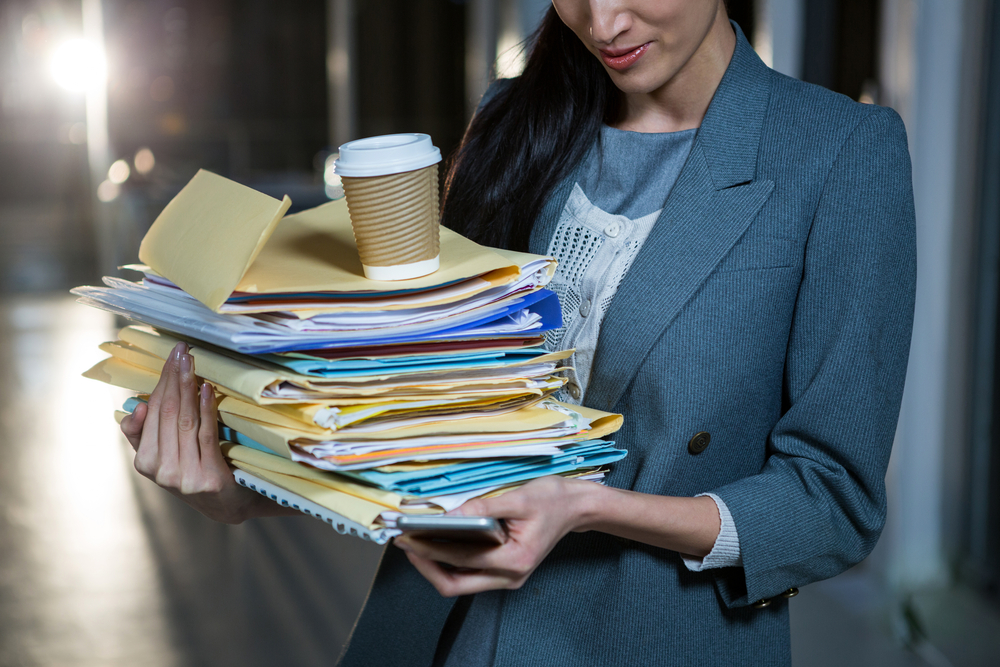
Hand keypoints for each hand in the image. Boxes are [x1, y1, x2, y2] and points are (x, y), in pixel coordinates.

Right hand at [120, 341, 286, 523]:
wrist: (227, 506)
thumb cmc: (196, 471)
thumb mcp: (166, 457)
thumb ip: (147, 434)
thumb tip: (138, 407)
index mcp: (144, 462)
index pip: (152, 413)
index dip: (161, 382)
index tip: (170, 357)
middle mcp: (160, 470)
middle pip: (167, 413)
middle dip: (173, 378)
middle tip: (181, 351)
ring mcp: (183, 476)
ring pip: (184, 421)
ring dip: (188, 387)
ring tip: (191, 362)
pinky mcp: (208, 477)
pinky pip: (205, 435)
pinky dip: (205, 409)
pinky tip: (206, 389)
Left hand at [393, 475, 597, 595]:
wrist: (576, 507)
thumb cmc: (552, 500)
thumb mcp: (519, 498)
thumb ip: (483, 508)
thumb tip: (449, 515)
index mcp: (515, 560)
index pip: (461, 560)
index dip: (430, 550)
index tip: (408, 536)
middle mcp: (510, 576)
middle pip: (455, 584)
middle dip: (425, 565)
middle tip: (404, 543)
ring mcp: (507, 577)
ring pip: (459, 582)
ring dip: (434, 565)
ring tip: (414, 543)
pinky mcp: (503, 571)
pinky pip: (468, 574)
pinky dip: (448, 561)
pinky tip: (436, 543)